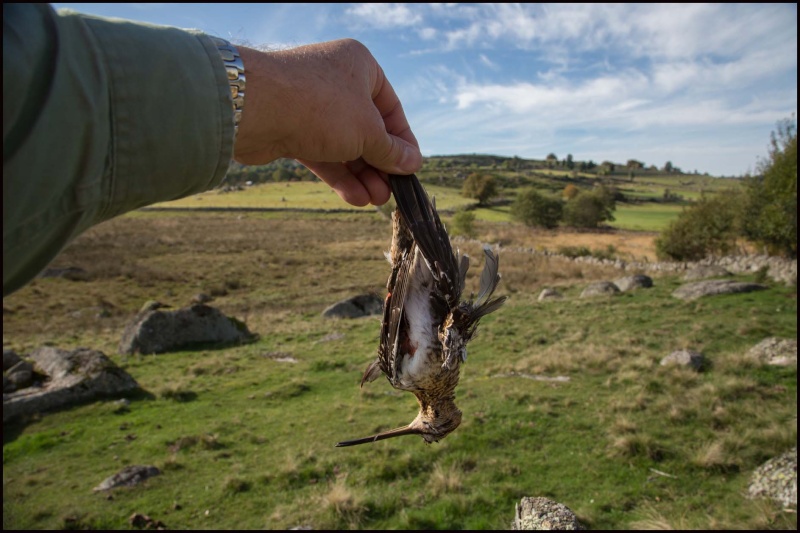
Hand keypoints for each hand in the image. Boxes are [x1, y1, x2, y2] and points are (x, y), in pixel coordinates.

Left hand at [233, 39, 421, 205]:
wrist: (254, 108)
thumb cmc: (321, 107)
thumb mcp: (368, 131)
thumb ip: (391, 150)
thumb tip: (412, 163)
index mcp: (360, 66)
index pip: (391, 107)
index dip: (403, 141)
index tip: (410, 168)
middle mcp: (335, 81)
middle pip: (366, 129)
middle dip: (379, 164)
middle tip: (390, 193)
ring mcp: (311, 105)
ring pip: (344, 144)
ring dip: (361, 174)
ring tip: (375, 200)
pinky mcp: (291, 127)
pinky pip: (322, 152)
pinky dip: (338, 174)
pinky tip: (353, 197)